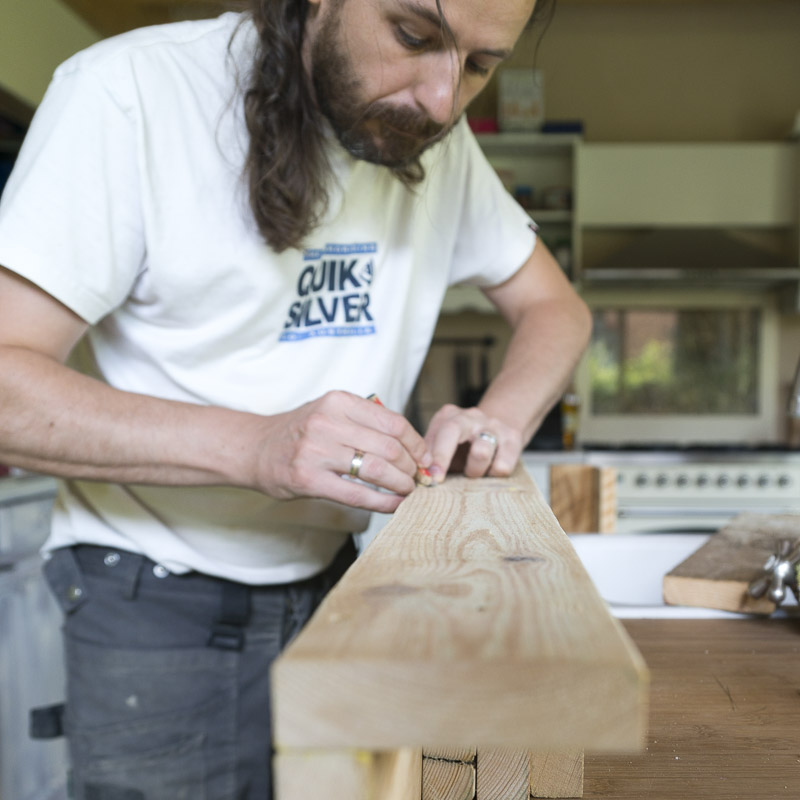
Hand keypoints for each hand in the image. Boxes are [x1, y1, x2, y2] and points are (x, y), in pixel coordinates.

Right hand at [253, 391, 430, 511]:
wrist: (254, 448)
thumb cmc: (299, 431)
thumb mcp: (330, 411)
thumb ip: (364, 420)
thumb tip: (410, 443)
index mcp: (338, 401)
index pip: (392, 422)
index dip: (416, 443)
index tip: (424, 457)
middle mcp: (327, 422)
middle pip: (389, 446)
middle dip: (411, 466)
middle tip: (417, 477)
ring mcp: (316, 451)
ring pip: (376, 469)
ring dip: (400, 484)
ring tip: (408, 490)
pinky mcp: (308, 479)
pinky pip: (356, 494)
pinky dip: (382, 502)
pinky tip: (393, 505)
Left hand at [424, 404, 522, 482]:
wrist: (499, 426)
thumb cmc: (464, 445)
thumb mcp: (444, 446)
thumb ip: (430, 457)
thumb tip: (418, 477)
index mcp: (449, 416)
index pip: (439, 432)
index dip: (434, 455)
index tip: (429, 477)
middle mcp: (470, 416)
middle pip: (453, 431)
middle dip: (443, 457)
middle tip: (439, 480)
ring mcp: (493, 424)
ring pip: (481, 452)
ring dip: (474, 471)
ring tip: (473, 473)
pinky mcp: (513, 437)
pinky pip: (502, 466)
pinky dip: (493, 475)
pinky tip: (490, 470)